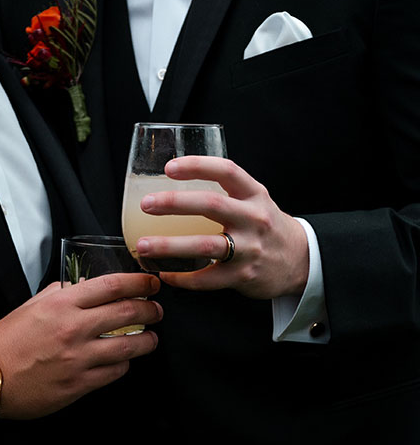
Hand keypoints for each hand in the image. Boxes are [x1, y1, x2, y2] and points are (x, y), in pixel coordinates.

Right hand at [0, 273, 161, 419]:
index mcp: (62, 304)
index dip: (139, 282)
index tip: (150, 283)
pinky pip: (115, 372)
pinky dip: (124, 364)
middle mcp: (74, 328)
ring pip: (129, 346)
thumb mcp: (32, 305)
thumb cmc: (7, 340)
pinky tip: (124, 360)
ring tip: (151, 338)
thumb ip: (61, 293)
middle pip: (128, 312)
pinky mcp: (79, 383)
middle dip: (151, 309)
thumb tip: (82, 286)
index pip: (112, 285)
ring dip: (147, 340)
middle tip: (156, 310)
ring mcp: (79, 357)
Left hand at [136, 156, 308, 298]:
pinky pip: (206, 278)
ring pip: (205, 246)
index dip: (197, 166)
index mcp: (254, 194)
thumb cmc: (266, 226)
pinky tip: (165, 273)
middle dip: (174, 203)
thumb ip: (224, 192)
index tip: (169, 167)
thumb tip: (173, 185)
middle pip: (211, 205)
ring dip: (170, 246)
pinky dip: (182, 277)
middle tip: (146, 204)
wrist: (300, 261)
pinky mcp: (243, 276)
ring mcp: (249, 249)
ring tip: (144, 245)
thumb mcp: (254, 200)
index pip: (226, 171)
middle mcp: (253, 218)